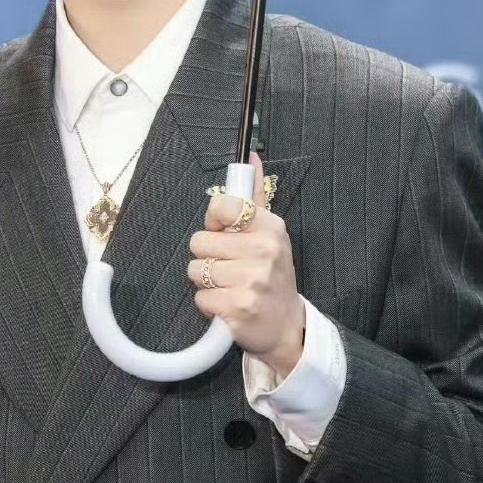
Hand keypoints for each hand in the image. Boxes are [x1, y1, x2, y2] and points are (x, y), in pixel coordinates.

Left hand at [187, 150, 304, 378]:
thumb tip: (250, 156)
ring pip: (195, 270)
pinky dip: (208, 304)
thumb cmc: (272, 276)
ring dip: (206, 282)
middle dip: (207, 257)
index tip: (225, 233)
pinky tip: (229, 305)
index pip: (221, 205)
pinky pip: (200, 298)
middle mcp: (264, 250)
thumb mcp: (270, 234)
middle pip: (199, 241)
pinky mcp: (239, 307)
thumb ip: (255, 196)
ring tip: (230, 287)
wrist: (287, 326)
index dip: (214, 221)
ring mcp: (252, 279)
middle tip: (230, 268)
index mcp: (270, 226)